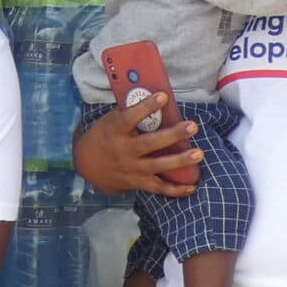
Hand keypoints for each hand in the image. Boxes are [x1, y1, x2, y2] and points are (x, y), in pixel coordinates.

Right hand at [76, 93, 202, 197]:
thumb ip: (131, 112)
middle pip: (149, 144)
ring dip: (179, 160)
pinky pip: (158, 188)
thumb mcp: (110, 120)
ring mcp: (131, 169)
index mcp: (115, 131)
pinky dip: (176, 190)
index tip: (162, 97)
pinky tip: (192, 186)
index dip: (146, 107)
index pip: (130, 117)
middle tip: (192, 126)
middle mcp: (123, 151)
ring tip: (198, 153)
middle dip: (173, 135)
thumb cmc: (105, 135)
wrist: (87, 165)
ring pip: (157, 166)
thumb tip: (159, 99)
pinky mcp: (137, 182)